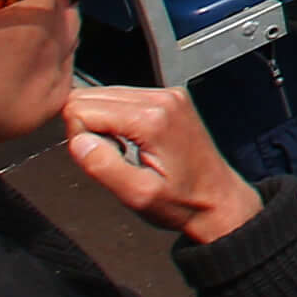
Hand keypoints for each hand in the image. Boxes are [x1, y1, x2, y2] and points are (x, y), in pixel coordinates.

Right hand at [59, 81, 263, 246]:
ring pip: (104, 94)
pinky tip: (132, 141)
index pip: (81, 108)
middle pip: (89, 96)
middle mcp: (162, 98)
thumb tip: (77, 141)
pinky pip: (123, 98)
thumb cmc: (181, 202)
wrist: (218, 200)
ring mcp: (168, 95)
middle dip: (87, 127)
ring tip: (124, 150)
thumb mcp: (137, 195)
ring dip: (102, 123)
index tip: (100, 158)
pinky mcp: (170, 98)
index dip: (79, 137)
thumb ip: (103, 166)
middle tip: (111, 155)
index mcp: (152, 119)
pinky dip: (117, 118)